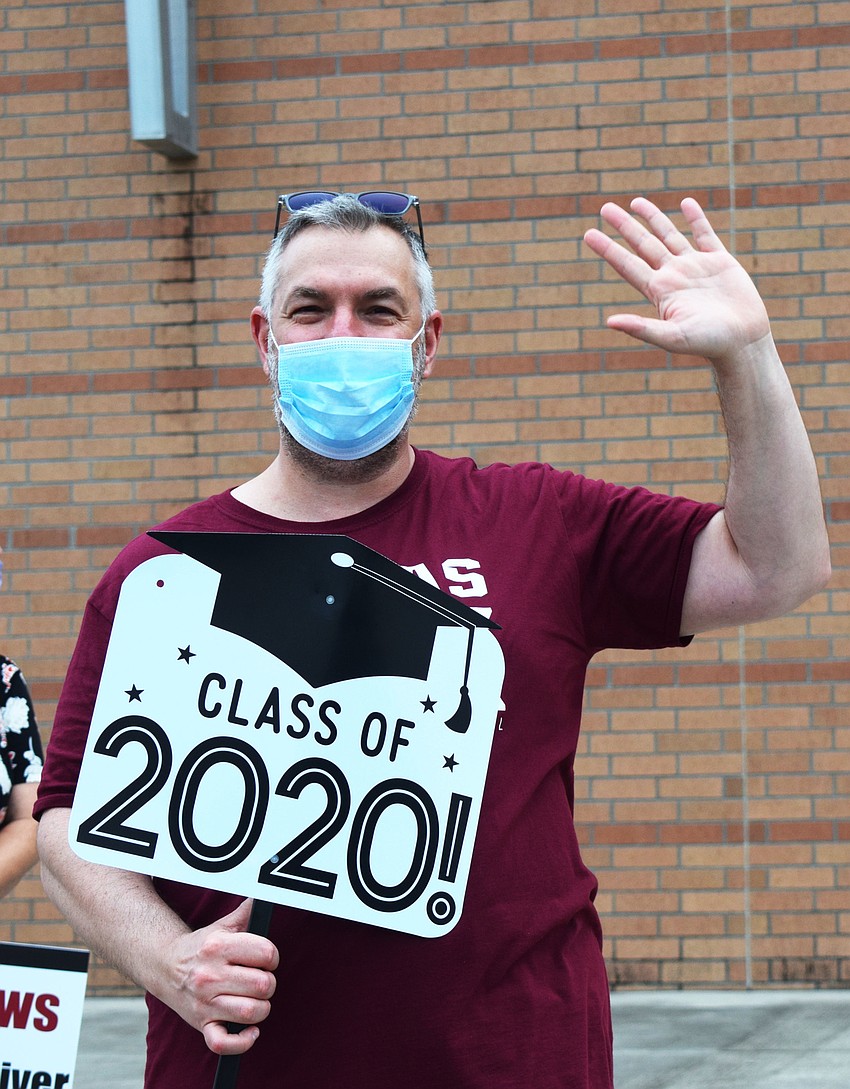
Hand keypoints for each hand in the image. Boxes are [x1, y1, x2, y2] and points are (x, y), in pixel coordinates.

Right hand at [165, 898, 278, 1055]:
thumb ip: (247, 912)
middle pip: (263, 985)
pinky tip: (250, 1030)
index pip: (266, 953)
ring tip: (254, 1000)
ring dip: (261, 1008)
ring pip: (251, 1012)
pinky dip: (241, 1042)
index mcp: (218, 947)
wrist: (165, 966)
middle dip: (268, 983)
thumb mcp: (223, 925)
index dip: (272, 957)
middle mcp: (210, 975)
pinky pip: (223, 1043)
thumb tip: (265, 894)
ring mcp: (205, 1002)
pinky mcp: (201, 1024)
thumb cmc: (201, 947)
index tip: (266, 959)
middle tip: (259, 979)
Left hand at [584, 197, 771, 366]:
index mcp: (659, 291)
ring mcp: (695, 267)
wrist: (743, 342)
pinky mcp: (720, 262)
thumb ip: (642, 329)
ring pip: (669, 236)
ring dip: (653, 218)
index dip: (607, 249)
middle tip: (604, 208)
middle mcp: (673, 276)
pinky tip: (685, 204)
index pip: (627, 265)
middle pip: (643, 245)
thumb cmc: (708, 343)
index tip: (588, 234)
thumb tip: (610, 322)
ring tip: (635, 202)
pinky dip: (695, 219)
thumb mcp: (672, 337)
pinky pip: (705, 235)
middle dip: (625, 226)